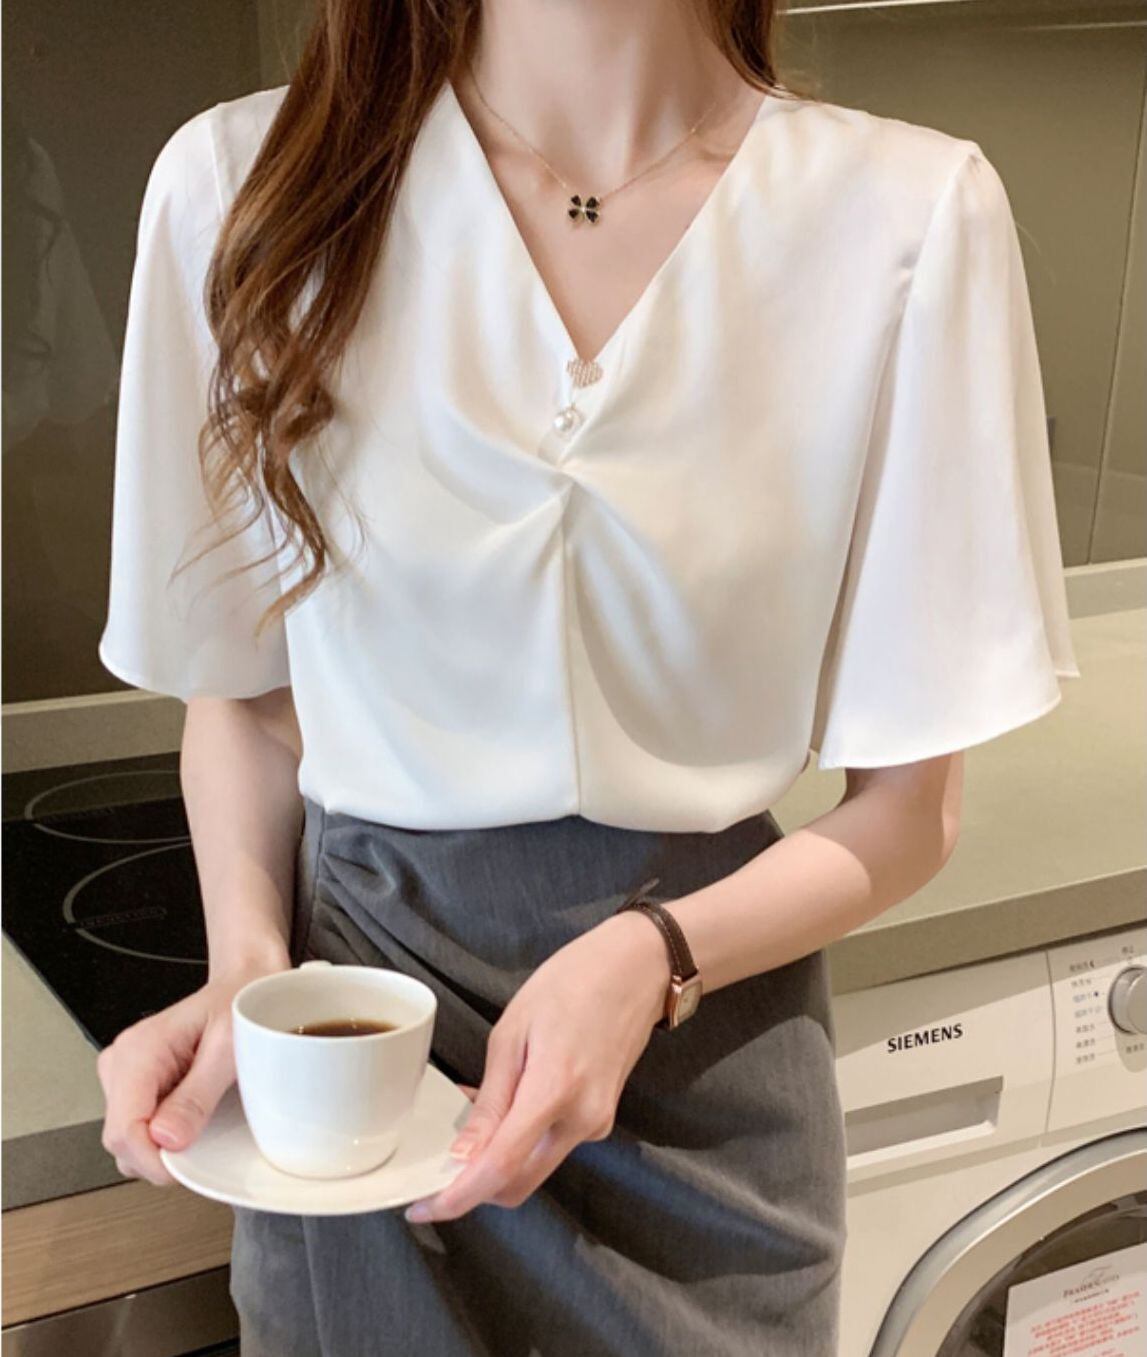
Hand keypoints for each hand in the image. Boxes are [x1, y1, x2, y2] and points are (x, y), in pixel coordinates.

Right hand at [97, 949, 291, 1184]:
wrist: (245, 982)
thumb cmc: (240, 1003)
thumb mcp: (230, 1048)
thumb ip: (197, 1095)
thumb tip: (168, 1141)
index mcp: (140, 1051)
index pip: (123, 1130)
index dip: (152, 1161)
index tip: (185, 1169)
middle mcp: (123, 1062)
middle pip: (122, 1140)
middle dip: (159, 1156)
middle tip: (204, 1146)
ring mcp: (125, 1074)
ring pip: (128, 1139)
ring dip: (162, 1146)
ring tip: (203, 1123)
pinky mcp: (136, 1084)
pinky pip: (139, 1127)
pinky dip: (164, 1134)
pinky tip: (193, 1117)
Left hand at [403, 908, 668, 1223]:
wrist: (638, 968)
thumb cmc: (573, 981)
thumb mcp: (514, 1029)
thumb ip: (491, 1098)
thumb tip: (463, 1152)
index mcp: (554, 1090)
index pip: (500, 1166)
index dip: (459, 1196)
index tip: (424, 1207)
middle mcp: (582, 1119)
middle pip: (518, 1183)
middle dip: (474, 1190)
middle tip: (435, 1173)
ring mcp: (597, 1123)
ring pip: (535, 1168)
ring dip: (497, 1162)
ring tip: (468, 1123)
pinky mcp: (601, 1118)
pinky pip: (552, 1145)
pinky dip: (522, 1141)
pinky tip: (504, 1109)